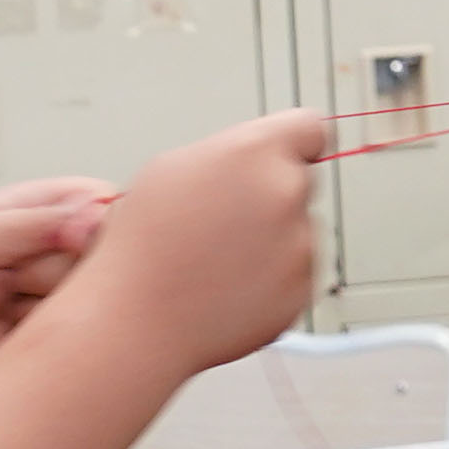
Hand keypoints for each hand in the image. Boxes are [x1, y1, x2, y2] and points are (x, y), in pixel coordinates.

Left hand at [0, 177, 114, 402]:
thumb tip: (92, 214)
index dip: (91, 221)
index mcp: (40, 208)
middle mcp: (60, 249)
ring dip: (47, 302)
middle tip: (12, 277)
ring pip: (97, 294)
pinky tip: (15, 333)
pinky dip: (49, 334)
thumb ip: (34, 223)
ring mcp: (64, 294)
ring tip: (6, 305)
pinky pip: (86, 334)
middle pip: (103, 249)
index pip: (98, 199)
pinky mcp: (65, 337)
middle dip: (54, 267)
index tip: (66, 239)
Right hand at [62, 112, 328, 379]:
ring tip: (216, 259)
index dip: (296, 142)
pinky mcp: (302, 289)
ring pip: (299, 229)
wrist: (139, 321)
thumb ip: (230, 153)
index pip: (310, 127)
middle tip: (224, 218)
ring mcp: (299, 245)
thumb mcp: (172, 168)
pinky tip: (227, 284)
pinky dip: (272, 278)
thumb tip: (256, 156)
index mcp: (255, 152)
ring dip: (272, 238)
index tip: (290, 153)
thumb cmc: (145, 246)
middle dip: (271, 194)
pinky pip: (296, 272)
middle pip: (299, 180)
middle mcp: (285, 193)